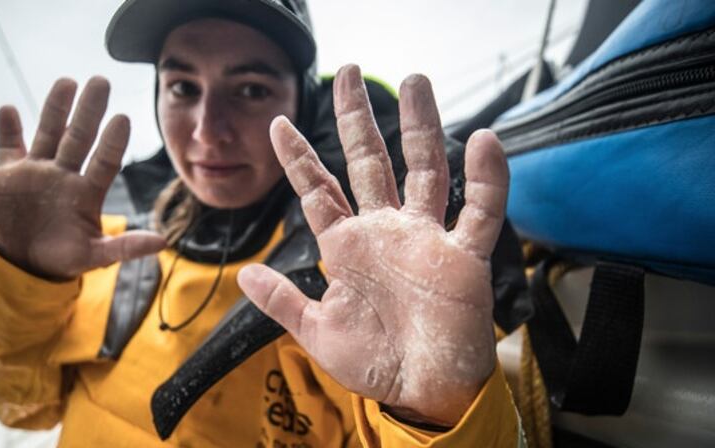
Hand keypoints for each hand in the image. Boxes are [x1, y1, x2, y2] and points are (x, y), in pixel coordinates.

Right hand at [0, 77, 164, 279]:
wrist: (20, 262)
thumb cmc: (62, 258)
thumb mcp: (94, 255)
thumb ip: (126, 247)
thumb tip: (163, 243)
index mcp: (87, 191)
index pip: (105, 160)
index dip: (113, 141)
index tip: (123, 118)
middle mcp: (65, 174)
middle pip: (79, 136)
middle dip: (89, 110)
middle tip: (102, 81)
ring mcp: (37, 169)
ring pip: (48, 132)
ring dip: (55, 108)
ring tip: (67, 82)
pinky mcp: (7, 172)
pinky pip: (7, 145)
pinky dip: (6, 129)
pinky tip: (8, 110)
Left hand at [238, 65, 508, 425]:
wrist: (421, 393)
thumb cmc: (372, 363)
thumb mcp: (316, 332)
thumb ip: (282, 300)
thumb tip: (243, 273)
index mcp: (348, 246)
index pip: (318, 190)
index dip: (298, 157)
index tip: (278, 123)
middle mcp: (386, 231)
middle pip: (370, 162)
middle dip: (358, 119)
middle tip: (349, 73)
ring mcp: (426, 238)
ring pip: (424, 170)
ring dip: (422, 127)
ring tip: (416, 82)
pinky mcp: (463, 256)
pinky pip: (479, 210)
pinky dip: (487, 178)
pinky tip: (484, 142)